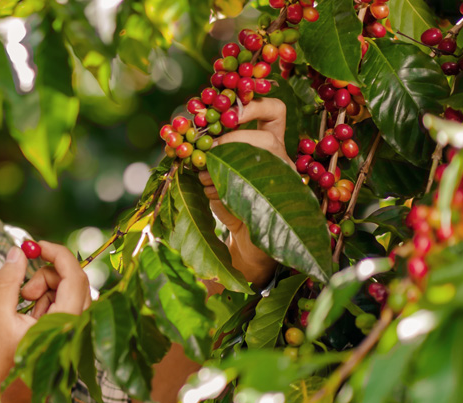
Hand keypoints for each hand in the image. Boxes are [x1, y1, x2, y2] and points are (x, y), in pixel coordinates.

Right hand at [0, 242, 90, 402]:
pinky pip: (64, 308)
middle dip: (47, 275)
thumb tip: (16, 251)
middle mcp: (78, 328)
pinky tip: (27, 319)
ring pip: (69, 294)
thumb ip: (7, 281)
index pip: (74, 275)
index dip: (56, 253)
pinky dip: (46, 304)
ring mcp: (75, 335)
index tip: (33, 246)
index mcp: (65, 323)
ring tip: (21, 307)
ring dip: (45, 290)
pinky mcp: (69, 339)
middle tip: (23, 289)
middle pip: (74, 281)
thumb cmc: (0, 364)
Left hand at [199, 98, 289, 283]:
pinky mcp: (271, 204)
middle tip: (209, 147)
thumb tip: (182, 130)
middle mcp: (281, 158)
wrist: (244, 237)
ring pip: (257, 164)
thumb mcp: (215, 164)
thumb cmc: (228, 194)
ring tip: (204, 173)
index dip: (253, 105)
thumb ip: (206, 145)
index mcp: (270, 141)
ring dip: (222, 165)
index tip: (228, 111)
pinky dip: (218, 188)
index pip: (274, 110)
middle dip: (233, 139)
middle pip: (267, 137)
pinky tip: (209, 192)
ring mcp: (281, 182)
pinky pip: (243, 189)